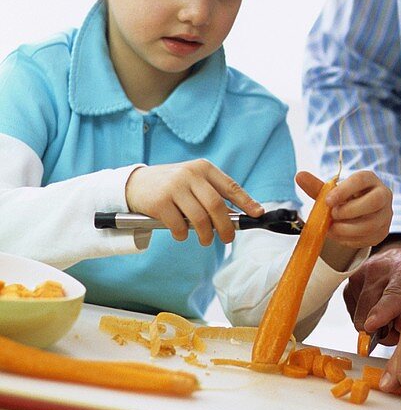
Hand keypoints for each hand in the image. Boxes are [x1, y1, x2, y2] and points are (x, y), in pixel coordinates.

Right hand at [125, 160, 262, 244]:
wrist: (135, 184)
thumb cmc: (171, 186)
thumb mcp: (193, 183)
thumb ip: (212, 195)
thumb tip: (236, 216)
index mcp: (203, 168)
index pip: (230, 186)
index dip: (246, 202)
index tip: (257, 214)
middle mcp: (190, 174)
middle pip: (216, 205)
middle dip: (226, 226)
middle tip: (227, 239)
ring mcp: (174, 187)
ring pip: (199, 218)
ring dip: (206, 235)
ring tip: (205, 240)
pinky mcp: (159, 201)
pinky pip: (178, 225)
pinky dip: (183, 235)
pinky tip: (182, 235)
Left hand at [295, 170, 392, 270]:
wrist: (356, 214)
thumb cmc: (344, 199)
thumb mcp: (331, 192)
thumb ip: (316, 186)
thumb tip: (299, 176)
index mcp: (369, 179)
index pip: (361, 180)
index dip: (344, 190)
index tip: (327, 201)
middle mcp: (383, 195)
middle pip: (375, 201)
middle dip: (350, 211)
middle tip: (333, 215)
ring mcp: (386, 215)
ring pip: (371, 224)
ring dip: (347, 229)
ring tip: (332, 228)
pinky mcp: (383, 232)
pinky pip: (368, 238)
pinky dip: (350, 239)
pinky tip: (340, 235)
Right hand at [343, 237, 400, 337]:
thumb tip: (399, 326)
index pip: (393, 295)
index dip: (382, 312)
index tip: (372, 325)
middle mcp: (378, 269)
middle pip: (370, 313)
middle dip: (384, 331)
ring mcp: (360, 275)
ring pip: (360, 319)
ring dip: (375, 326)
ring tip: (392, 312)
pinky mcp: (348, 284)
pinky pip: (354, 316)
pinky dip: (367, 318)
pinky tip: (379, 306)